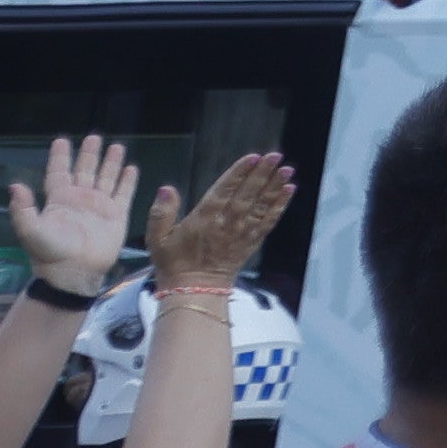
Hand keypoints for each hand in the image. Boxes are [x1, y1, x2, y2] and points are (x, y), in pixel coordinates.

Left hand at [9, 135, 135, 298]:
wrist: (74, 273)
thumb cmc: (50, 252)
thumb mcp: (30, 231)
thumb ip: (22, 209)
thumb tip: (14, 185)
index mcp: (59, 200)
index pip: (59, 172)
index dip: (60, 157)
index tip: (61, 141)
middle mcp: (80, 199)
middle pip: (85, 170)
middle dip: (89, 154)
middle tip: (95, 137)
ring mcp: (99, 206)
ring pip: (106, 178)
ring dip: (110, 163)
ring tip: (116, 146)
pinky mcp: (116, 216)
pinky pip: (123, 194)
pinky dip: (127, 181)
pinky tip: (131, 168)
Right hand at [145, 153, 297, 300]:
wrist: (194, 292)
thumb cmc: (174, 263)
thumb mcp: (157, 239)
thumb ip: (161, 213)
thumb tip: (166, 188)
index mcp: (204, 218)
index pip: (225, 190)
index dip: (239, 172)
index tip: (253, 157)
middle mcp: (227, 223)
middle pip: (248, 194)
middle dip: (262, 174)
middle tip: (276, 155)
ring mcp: (242, 232)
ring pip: (261, 205)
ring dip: (275, 186)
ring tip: (287, 169)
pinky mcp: (252, 241)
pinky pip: (268, 221)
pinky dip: (280, 205)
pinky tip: (290, 191)